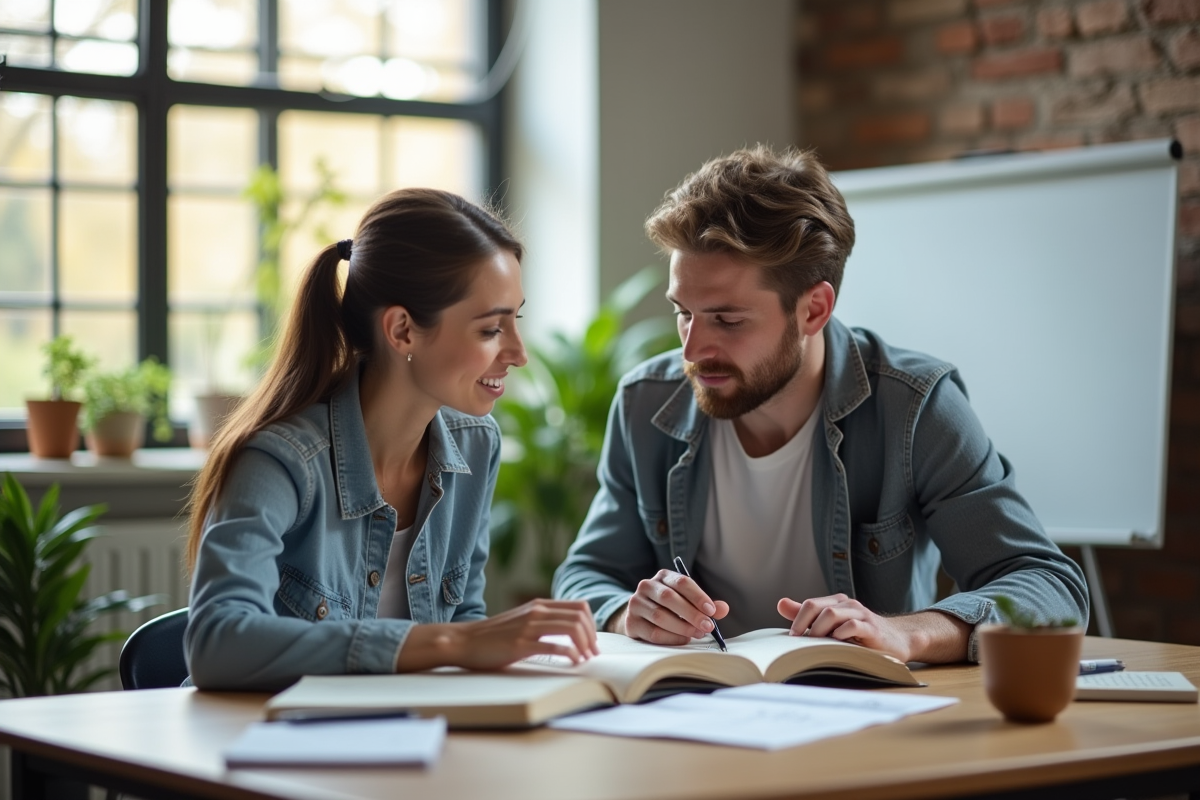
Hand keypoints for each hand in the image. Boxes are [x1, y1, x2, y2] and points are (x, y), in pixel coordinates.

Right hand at [396, 599, 596, 671]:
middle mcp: (536, 612)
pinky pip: (555, 646)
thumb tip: (567, 632)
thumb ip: (541, 621)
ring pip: (572, 628)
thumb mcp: (521, 620)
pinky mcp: (521, 644)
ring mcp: (529, 627)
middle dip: (592, 637)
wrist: (463, 641)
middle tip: (592, 654)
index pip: (579, 606)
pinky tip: (572, 663)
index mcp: (538, 605)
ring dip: (584, 645)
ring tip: (584, 659)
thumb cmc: (491, 636)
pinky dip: (571, 655)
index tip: (591, 641)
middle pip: (580, 617)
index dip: (592, 624)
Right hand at [617, 569, 729, 645]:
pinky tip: (683, 639)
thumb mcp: (688, 602)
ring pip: (660, 616)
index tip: (711, 611)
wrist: (640, 617)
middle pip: (669, 598)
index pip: (682, 582)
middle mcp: (647, 586)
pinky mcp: (631, 622)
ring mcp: (636, 603)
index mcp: (663, 576)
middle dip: (691, 614)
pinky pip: (653, 632)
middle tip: (707, 627)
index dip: (698, 596)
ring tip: (696, 634)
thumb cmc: (669, 608)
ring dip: (682, 628)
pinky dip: (671, 638)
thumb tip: (723, 609)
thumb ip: (706, 605)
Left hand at [778, 594, 918, 662]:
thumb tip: (781, 604)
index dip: (797, 619)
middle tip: (797, 640)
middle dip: (803, 623)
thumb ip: (808, 615)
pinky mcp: (872, 628)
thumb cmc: (862, 635)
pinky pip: (852, 626)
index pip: (810, 604)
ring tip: (815, 643)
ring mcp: (861, 615)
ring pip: (832, 613)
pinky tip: (837, 643)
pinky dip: (841, 634)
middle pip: (817, 606)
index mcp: (837, 602)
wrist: (899, 640)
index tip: (791, 637)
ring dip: (819, 629)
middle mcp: (848, 605)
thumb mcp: (835, 625)